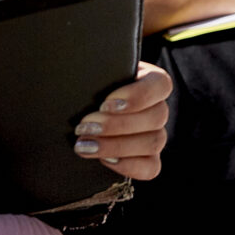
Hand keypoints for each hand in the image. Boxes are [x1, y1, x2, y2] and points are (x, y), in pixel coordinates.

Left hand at [76, 63, 172, 179]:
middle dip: (116, 125)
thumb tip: (85, 66)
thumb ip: (95, 71)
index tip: (105, 104)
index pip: (160, 86)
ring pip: (153, 142)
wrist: (74, 112)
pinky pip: (151, 168)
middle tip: (83, 127)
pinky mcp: (148, 160)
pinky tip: (104, 160)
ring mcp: (155, 135)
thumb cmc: (82, 87)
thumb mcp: (92, 73)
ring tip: (84, 145)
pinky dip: (129, 166)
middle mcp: (157, 108)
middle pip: (156, 118)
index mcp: (149, 80)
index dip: (137, 97)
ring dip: (116, 145)